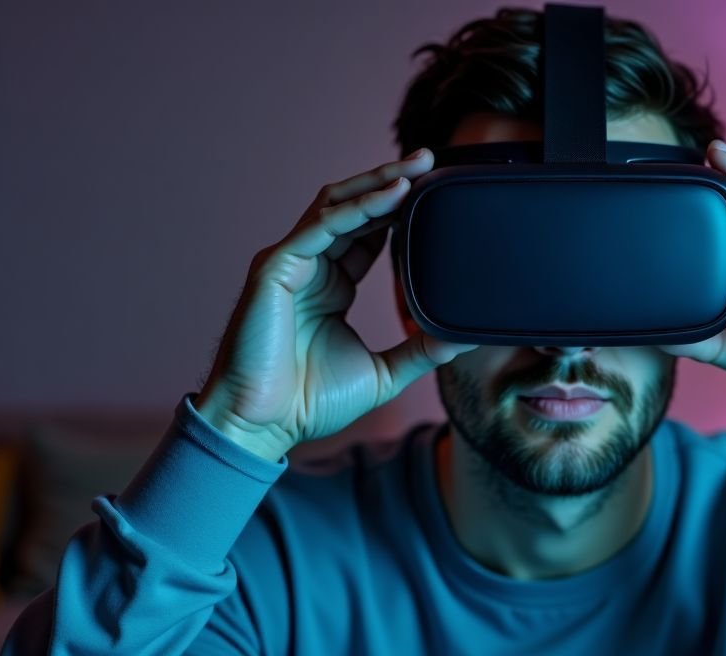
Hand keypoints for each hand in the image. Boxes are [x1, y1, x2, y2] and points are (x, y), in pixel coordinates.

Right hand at [195, 148, 476, 460]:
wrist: (263, 425)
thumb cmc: (308, 402)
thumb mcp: (383, 373)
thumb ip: (419, 350)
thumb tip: (462, 338)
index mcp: (331, 286)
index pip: (367, 232)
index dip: (398, 209)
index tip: (435, 191)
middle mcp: (310, 267)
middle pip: (353, 208)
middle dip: (390, 181)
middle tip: (430, 160)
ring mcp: (290, 264)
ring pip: (336, 206)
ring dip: (377, 183)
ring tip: (416, 167)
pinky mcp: (276, 269)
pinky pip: (321, 228)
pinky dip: (357, 209)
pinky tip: (391, 196)